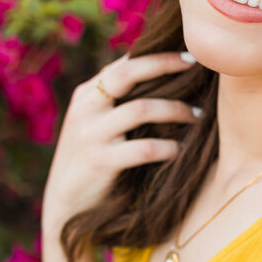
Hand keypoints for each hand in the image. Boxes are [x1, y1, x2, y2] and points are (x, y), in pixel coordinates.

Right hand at [41, 51, 200, 238]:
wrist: (64, 207)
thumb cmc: (91, 162)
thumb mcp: (94, 125)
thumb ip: (117, 102)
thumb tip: (161, 76)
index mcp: (85, 95)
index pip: (122, 63)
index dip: (156, 55)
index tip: (189, 54)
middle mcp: (85, 108)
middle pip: (127, 73)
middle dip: (163, 64)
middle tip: (194, 65)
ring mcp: (90, 134)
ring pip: (140, 109)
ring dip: (175, 110)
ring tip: (198, 115)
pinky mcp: (99, 162)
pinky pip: (143, 148)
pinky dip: (168, 148)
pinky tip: (180, 150)